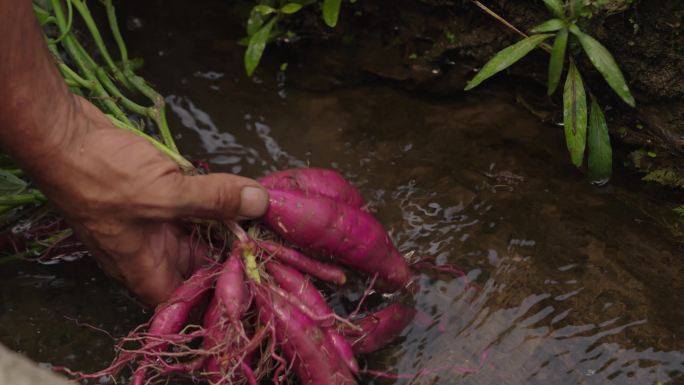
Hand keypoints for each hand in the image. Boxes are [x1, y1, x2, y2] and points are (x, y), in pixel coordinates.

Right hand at [38, 96, 268, 304]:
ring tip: (261, 217)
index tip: (253, 275)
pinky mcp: (153, 197)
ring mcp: (149, 223)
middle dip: (230, 253)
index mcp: (143, 268)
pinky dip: (210, 201)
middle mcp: (147, 251)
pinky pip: (189, 207)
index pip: (183, 299)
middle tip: (268, 240)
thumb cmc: (102, 175)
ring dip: (224, 223)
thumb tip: (260, 203)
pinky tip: (235, 193)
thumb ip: (215, 199)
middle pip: (196, 264)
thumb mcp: (166, 191)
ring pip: (196, 232)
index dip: (215, 293)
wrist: (62, 134)